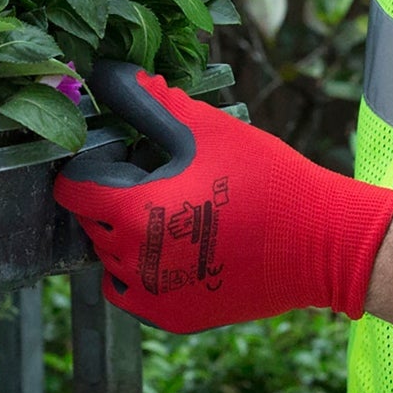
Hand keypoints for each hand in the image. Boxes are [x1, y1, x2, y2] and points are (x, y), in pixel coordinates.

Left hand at [54, 69, 392, 333]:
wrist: (320, 241)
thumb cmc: (265, 178)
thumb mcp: (207, 130)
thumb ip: (152, 103)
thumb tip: (113, 74)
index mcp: (133, 212)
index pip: (73, 188)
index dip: (92, 165)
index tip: (123, 155)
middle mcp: (132, 262)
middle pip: (92, 223)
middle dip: (114, 197)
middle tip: (160, 177)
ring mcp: (152, 296)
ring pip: (112, 259)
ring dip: (129, 234)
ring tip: (176, 210)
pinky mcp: (173, 317)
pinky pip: (136, 291)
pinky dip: (146, 270)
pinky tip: (183, 245)